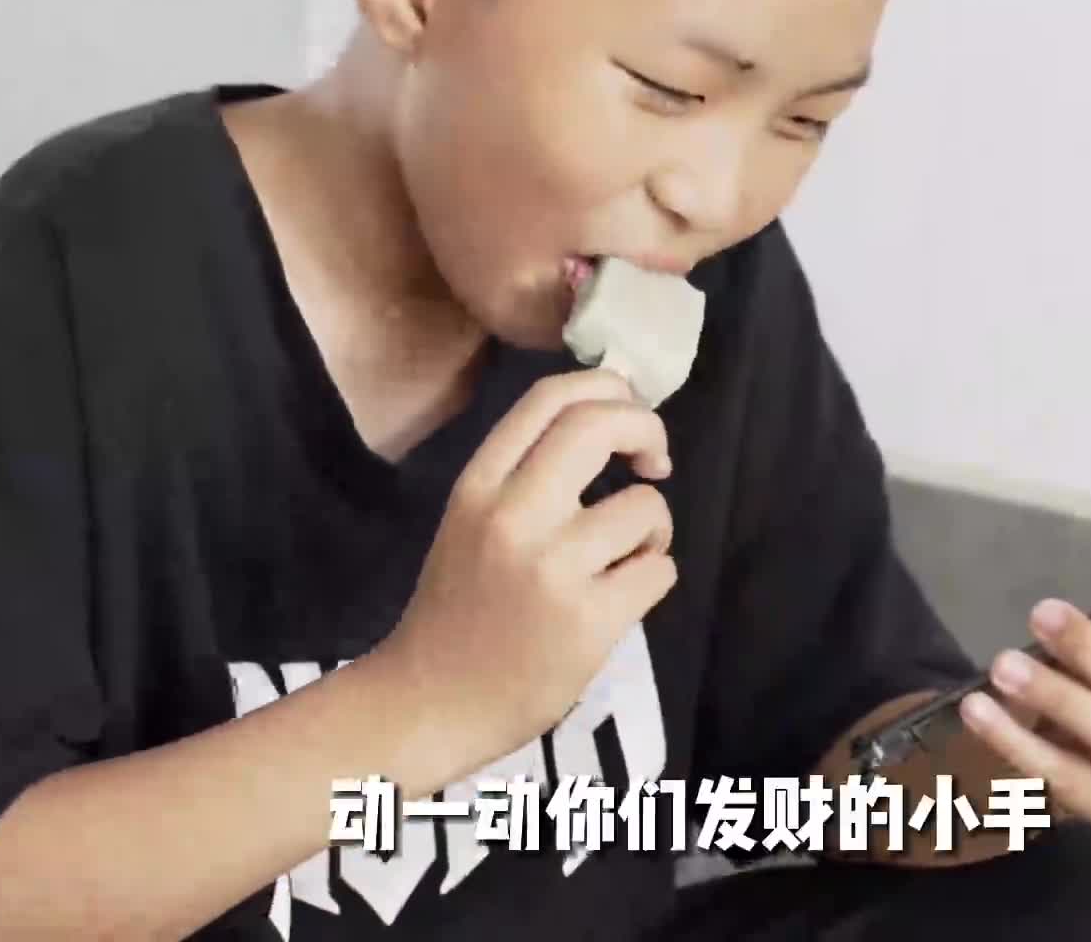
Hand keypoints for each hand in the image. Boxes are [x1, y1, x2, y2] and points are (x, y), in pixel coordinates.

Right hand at [372, 369, 678, 775]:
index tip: (627, 412)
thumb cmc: (458, 609)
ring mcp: (551, 568)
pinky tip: (620, 598)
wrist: (431, 703)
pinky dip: (652, 578)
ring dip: (652, 529)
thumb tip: (609, 420)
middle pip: (600, 426)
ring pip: (645, 507)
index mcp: (478, 487)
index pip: (550, 399)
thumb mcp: (470, 521)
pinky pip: (659, 570)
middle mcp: (512, 516)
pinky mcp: (588, 620)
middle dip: (647, 430)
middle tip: (654, 462)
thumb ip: (525, 473)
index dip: (607, 388)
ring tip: (625, 558)